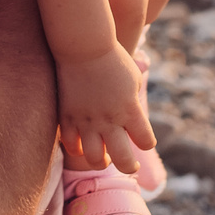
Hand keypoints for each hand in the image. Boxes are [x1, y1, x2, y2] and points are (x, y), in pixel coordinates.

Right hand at [54, 45, 153, 176]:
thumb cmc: (113, 59)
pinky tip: (83, 144)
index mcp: (130, 109)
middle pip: (124, 161)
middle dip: (129, 167)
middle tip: (129, 164)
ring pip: (94, 159)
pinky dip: (78, 149)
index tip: (143, 139)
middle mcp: (110, 120)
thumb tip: (133, 122)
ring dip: (101, 162)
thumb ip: (134, 103)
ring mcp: (87, 121)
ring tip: (104, 157)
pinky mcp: (67, 117)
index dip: (147, 143)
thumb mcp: (133, 80)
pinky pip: (71, 145)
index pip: (146, 141)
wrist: (84, 47)